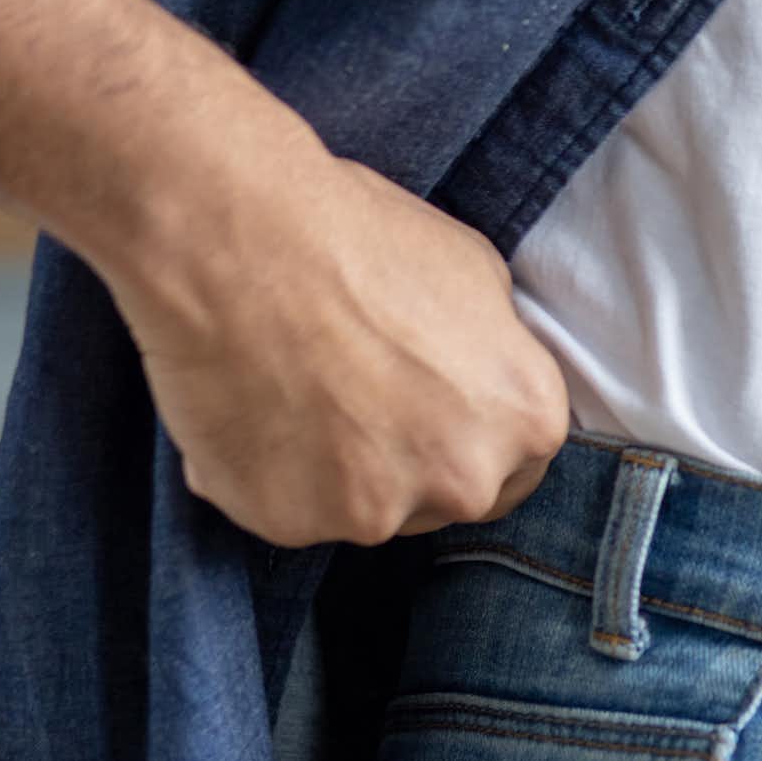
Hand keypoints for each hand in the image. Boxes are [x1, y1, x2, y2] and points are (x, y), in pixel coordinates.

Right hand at [104, 155, 569, 547]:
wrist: (234, 238)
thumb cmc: (357, 238)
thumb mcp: (476, 273)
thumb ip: (497, 351)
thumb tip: (486, 378)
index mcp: (528, 420)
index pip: (519, 464)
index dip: (472, 437)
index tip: (432, 414)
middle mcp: (467, 480)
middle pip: (449, 495)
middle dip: (414, 460)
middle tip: (359, 396)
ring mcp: (378, 510)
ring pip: (368, 508)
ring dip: (340, 471)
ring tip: (298, 390)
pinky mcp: (291, 522)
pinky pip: (289, 510)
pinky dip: (270, 475)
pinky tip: (252, 409)